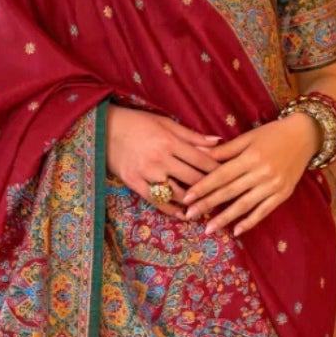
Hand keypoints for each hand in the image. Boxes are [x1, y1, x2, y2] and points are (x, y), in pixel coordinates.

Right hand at [105, 106, 222, 219]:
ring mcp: (147, 173)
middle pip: (193, 179)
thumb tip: (218, 142)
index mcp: (170, 142)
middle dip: (211, 189)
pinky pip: (156, 201)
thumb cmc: (138, 122)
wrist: (104, 129)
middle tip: (224, 197)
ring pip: (177, 193)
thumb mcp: (166, 123)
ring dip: (193, 203)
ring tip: (207, 209)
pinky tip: (182, 214)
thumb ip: (192, 136)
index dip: (218, 170)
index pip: (202, 160)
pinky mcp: (134, 183)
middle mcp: (160, 159)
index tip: (231, 177)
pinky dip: (171, 209)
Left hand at [182, 112, 320, 235]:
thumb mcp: (247, 137)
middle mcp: (262, 173)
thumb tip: (197, 152)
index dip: (203, 187)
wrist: (305, 136)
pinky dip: (250, 222)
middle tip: (190, 215)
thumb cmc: (272, 134)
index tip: (187, 198)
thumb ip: (224, 150)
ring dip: (225, 218)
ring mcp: (273, 186)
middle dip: (208, 204)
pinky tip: (236, 231)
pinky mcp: (283, 194)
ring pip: (244, 205)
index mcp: (250, 157)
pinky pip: (263, 211)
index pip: (221, 175)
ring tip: (209, 229)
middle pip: (230, 192)